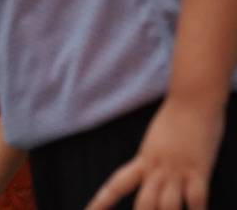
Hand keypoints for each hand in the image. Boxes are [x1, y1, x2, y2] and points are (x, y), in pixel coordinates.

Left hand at [86, 96, 224, 209]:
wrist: (193, 100)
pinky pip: (197, 198)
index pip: (116, 185)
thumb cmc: (177, 118)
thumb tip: (153, 175)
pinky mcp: (199, 169)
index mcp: (143, 160)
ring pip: (167, 205)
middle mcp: (156, 168)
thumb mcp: (156, 142)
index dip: (101, 202)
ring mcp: (177, 170)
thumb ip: (153, 160)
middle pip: (144, 203)